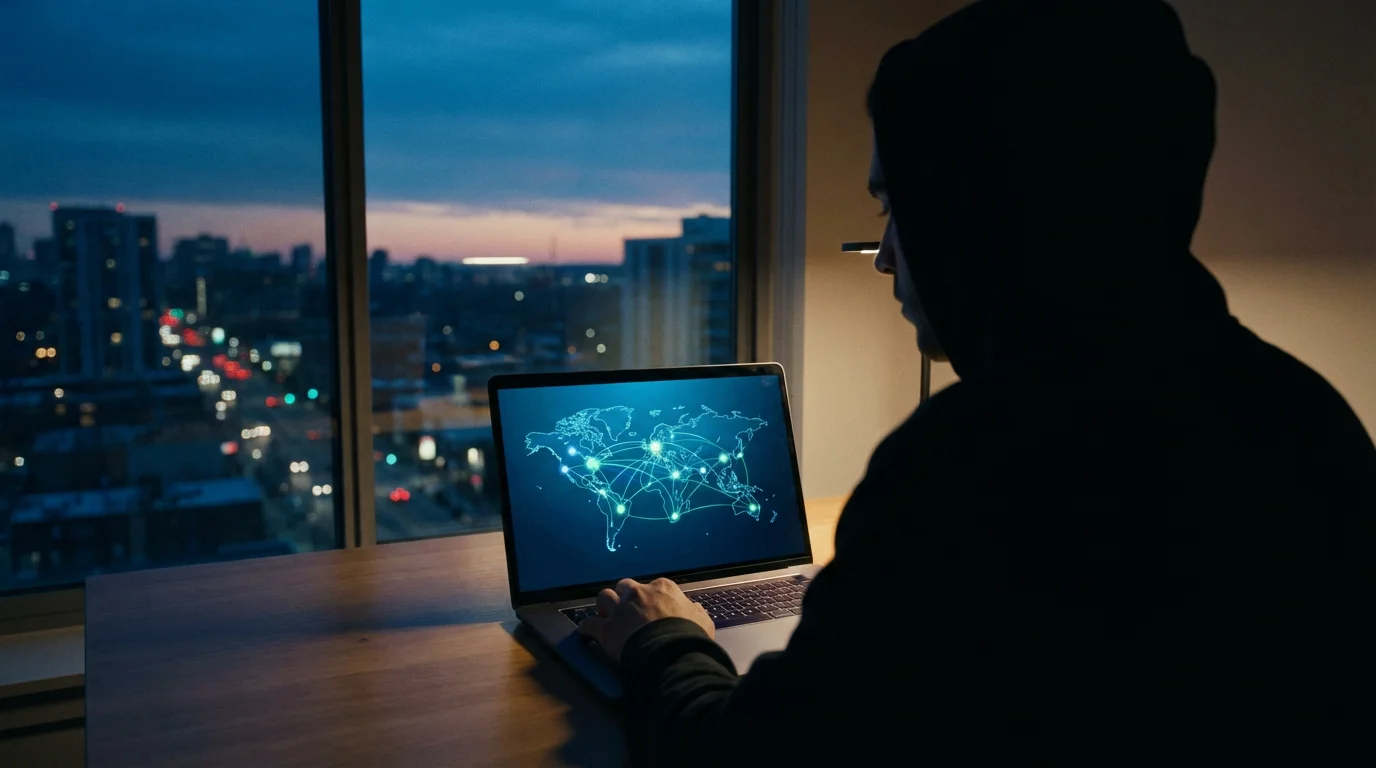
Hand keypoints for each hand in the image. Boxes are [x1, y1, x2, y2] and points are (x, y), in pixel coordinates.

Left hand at [578, 577, 714, 661]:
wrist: (671, 652)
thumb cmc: (690, 636)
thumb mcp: (702, 620)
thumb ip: (695, 612)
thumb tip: (694, 609)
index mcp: (662, 588)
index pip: (652, 586)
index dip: (650, 598)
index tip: (651, 608)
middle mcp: (639, 593)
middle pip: (624, 586)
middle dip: (624, 596)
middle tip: (626, 610)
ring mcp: (620, 610)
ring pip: (604, 597)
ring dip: (604, 606)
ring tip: (606, 616)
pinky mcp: (606, 629)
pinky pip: (589, 623)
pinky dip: (588, 627)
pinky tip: (587, 632)